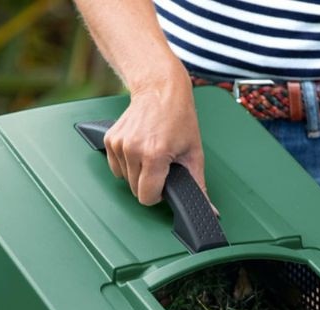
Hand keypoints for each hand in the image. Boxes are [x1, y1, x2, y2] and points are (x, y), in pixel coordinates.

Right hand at [103, 78, 206, 205]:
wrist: (160, 89)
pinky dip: (126, 163)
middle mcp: (133, 149)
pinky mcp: (110, 140)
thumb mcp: (194, 152)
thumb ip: (198, 185)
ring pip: (124, 179)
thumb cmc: (179, 117)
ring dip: (137, 172)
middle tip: (161, 164)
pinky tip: (139, 149)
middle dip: (148, 183)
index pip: (146, 197)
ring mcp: (119, 144)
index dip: (157, 195)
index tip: (164, 184)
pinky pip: (115, 166)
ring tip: (150, 153)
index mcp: (155, 154)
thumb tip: (208, 210)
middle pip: (135, 190)